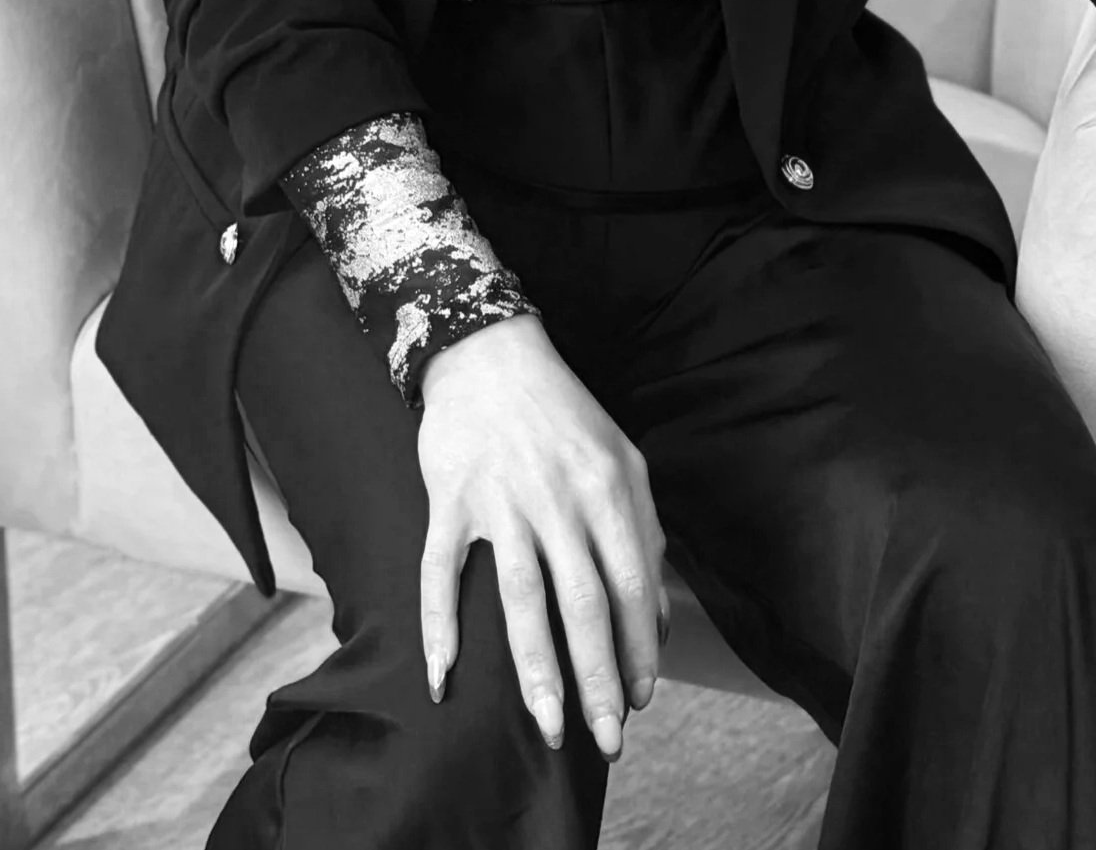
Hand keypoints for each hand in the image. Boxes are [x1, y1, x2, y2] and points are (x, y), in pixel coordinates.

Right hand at [416, 313, 667, 761]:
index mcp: (607, 489)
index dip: (638, 650)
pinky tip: (442, 679)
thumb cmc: (564, 413)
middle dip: (598, 681)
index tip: (640, 700)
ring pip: (520, 600)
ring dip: (536, 670)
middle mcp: (558, 500)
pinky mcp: (451, 500)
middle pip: (583, 605)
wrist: (490, 353)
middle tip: (606, 742)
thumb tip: (655, 618)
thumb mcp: (623, 460)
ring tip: (549, 725)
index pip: (631, 586)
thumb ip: (643, 534)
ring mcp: (502, 501)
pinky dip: (440, 627)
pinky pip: (441, 572)